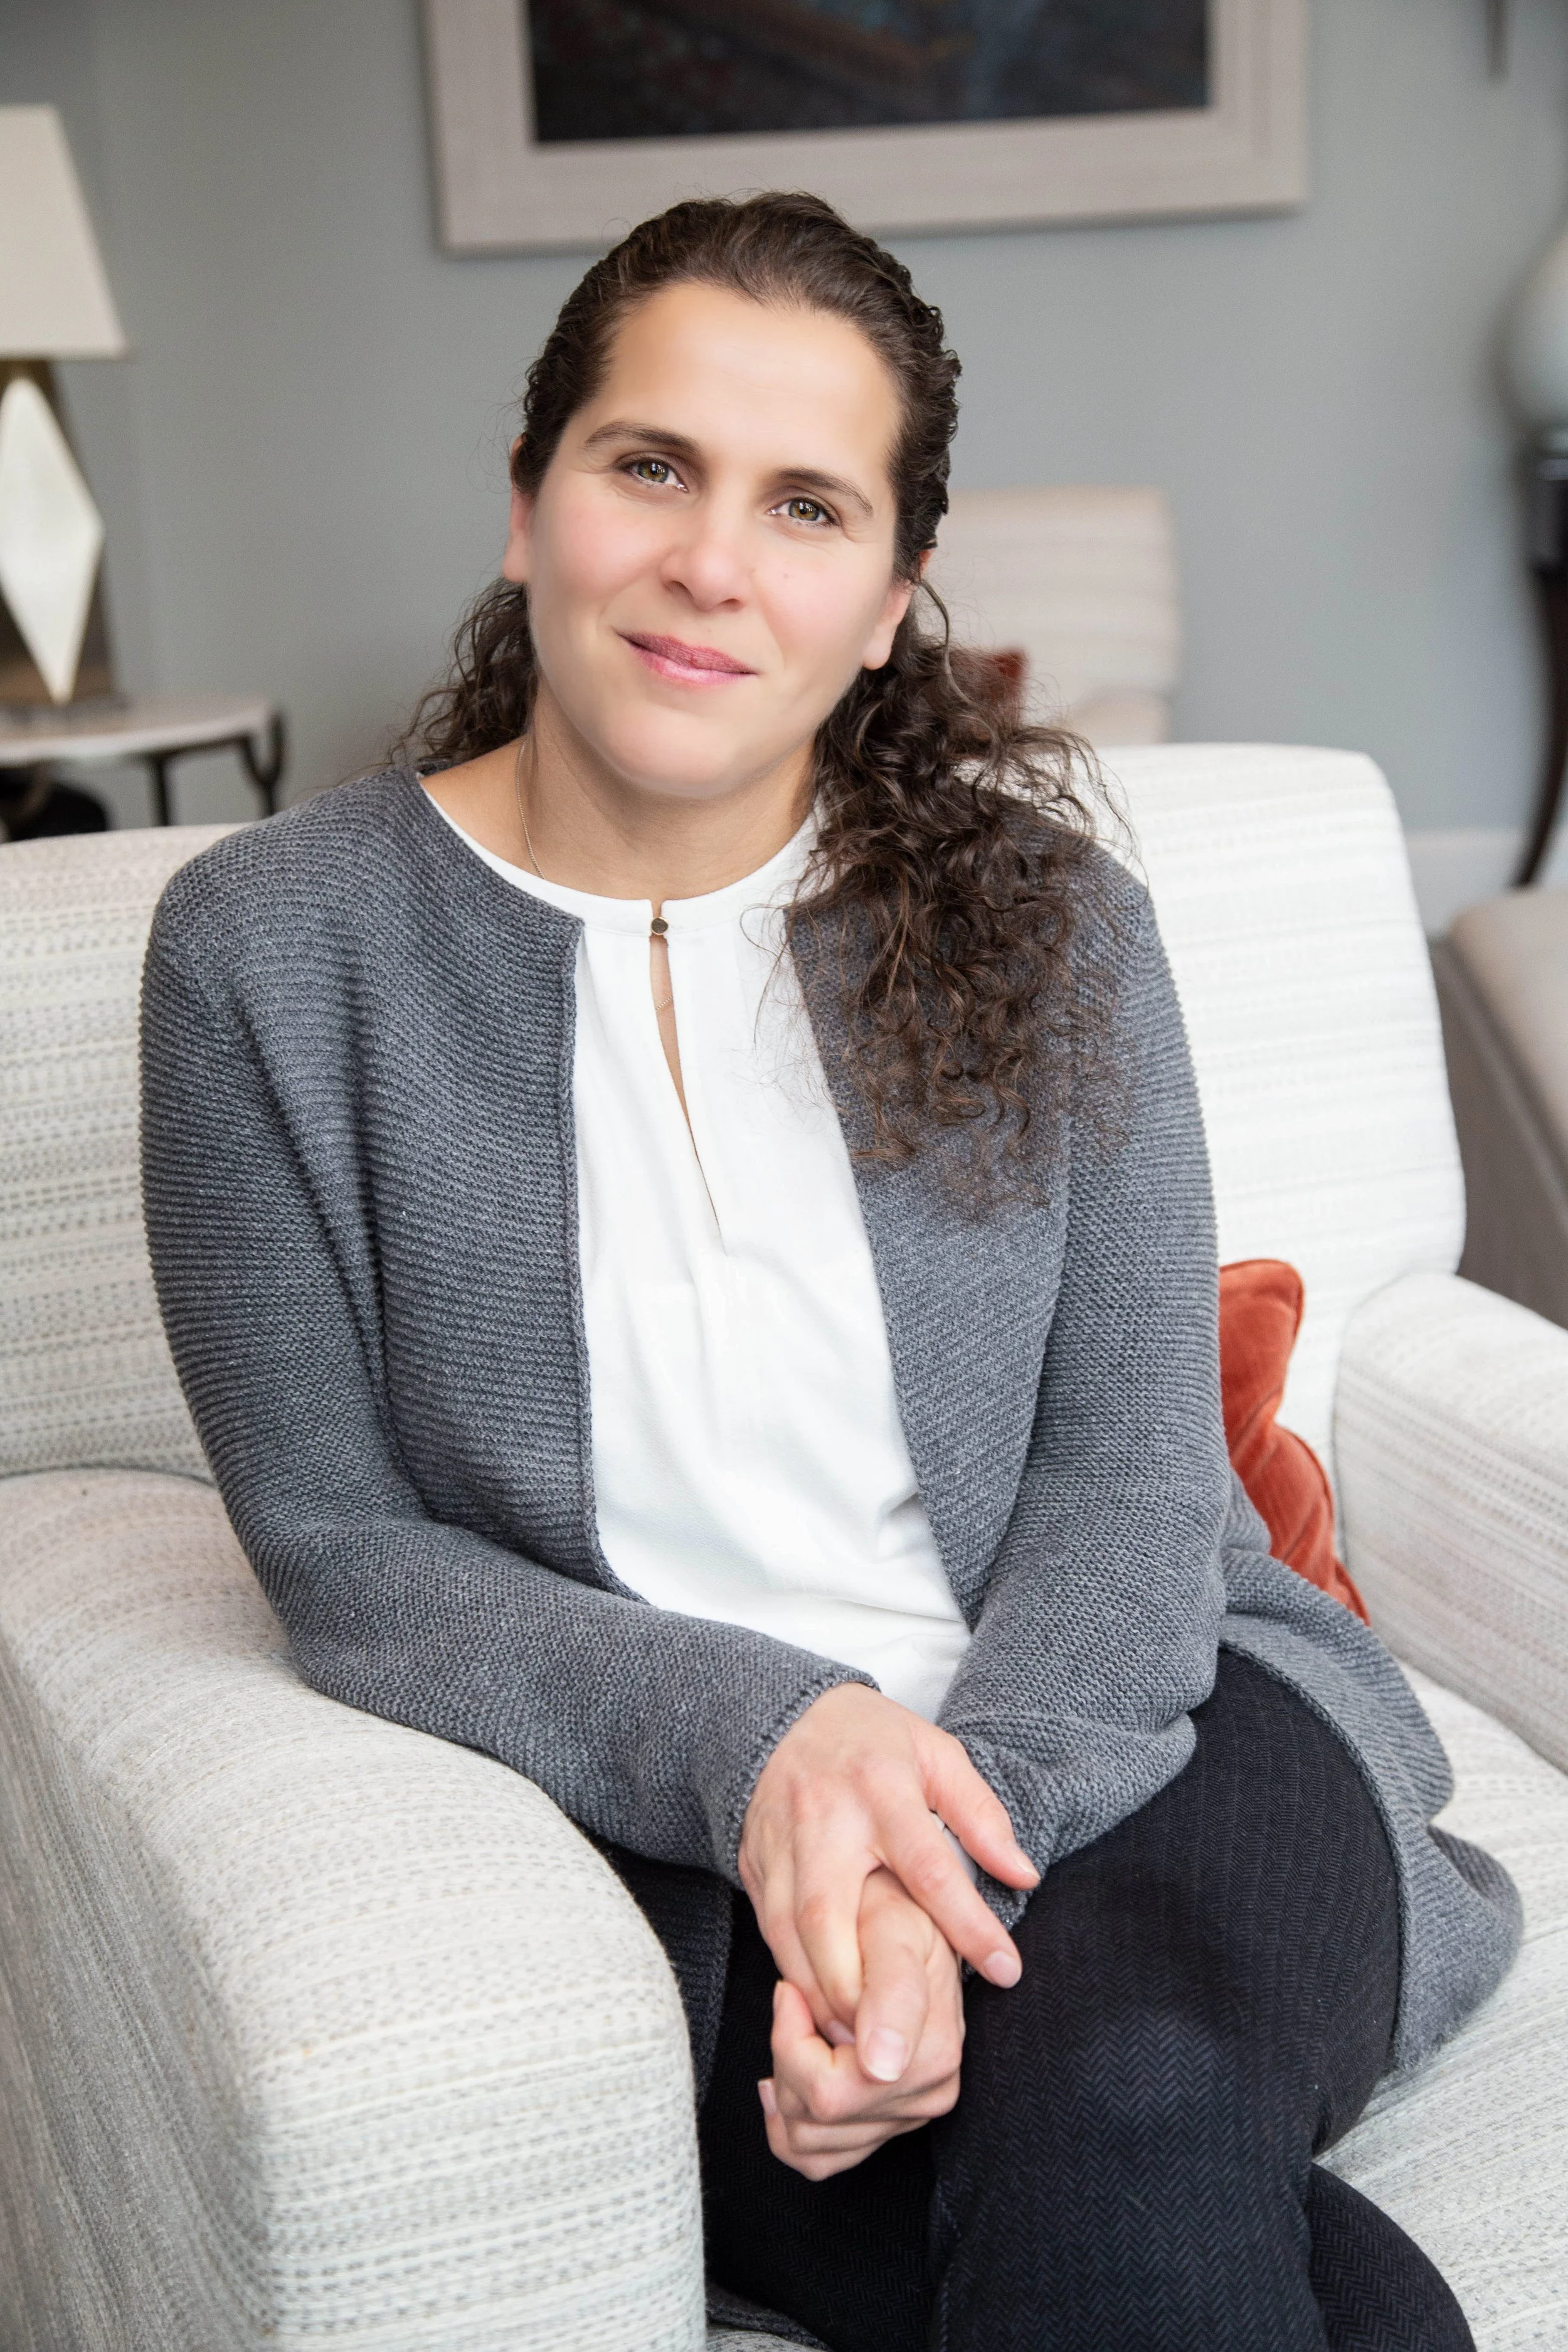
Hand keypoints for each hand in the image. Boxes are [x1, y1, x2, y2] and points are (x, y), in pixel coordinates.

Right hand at [738, 1682, 1037, 2034]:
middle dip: (858, 1987)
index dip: (969, 1923)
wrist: (781, 1716)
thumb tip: (1023, 1875)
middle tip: (897, 2042)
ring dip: (822, 1995)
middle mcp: (824, 1821)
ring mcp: (780, 1846)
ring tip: (863, 2041)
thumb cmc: (874, 1742)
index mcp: (880, 1788)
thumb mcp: (937, 1755)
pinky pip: (769, 1934)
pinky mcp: (753, 1866)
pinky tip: (823, 2010)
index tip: (1006, 1972)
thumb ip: (980, 1815)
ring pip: (790, 1935)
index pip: (928, 1866)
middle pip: (832, 1915)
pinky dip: (795, 1978)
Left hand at [760, 1869, 963, 2180]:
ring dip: (786, 2082)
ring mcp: (908, 2115)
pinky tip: (784, 2077)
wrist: (909, 1914)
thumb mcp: (892, 1926)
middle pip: (816, 2118)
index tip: (790, 1991)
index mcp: (932, 2054)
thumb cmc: (893, 1910)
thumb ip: (890, 1989)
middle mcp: (928, 2094)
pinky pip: (818, 2158)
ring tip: (794, 2027)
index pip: (830, 2090)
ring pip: (810, 2142)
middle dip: (786, 2057)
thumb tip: (881, 2066)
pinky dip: (789, 2124)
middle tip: (791, 2002)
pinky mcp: (887, 2124)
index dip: (792, 2040)